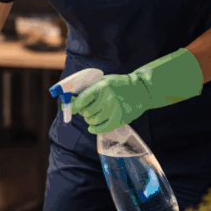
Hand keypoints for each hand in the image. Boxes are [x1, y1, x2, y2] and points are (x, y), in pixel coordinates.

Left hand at [73, 48, 203, 134]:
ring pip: (93, 121)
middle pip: (86, 112)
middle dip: (82, 112)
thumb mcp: (104, 81)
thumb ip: (90, 89)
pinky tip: (92, 127)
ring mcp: (114, 110)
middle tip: (84, 110)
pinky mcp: (120, 120)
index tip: (69, 107)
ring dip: (89, 120)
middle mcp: (108, 99)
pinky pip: (102, 129)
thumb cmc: (119, 84)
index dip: (73, 105)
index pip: (82, 99)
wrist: (141, 90)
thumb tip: (72, 99)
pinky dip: (94, 129)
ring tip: (91, 116)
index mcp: (102, 87)